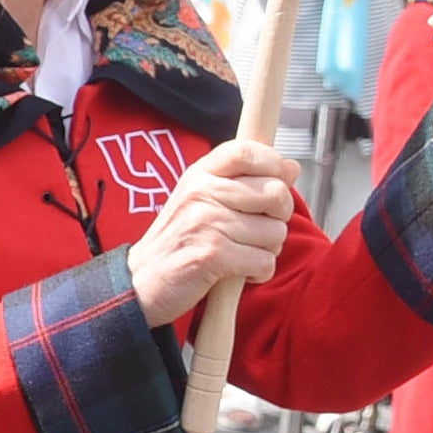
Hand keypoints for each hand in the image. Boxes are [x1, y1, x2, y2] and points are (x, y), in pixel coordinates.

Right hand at [128, 138, 293, 324]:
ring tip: (242, 253)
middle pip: (275, 192)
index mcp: (199, 175)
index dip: (273, 164)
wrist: (141, 282)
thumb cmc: (178, 241)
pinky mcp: (212, 255)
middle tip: (259, 230)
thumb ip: (246, 181)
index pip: (247, 150)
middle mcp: (202, 193)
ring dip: (268, 250)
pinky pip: (264, 261)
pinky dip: (258, 273)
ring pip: (275, 232)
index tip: (273, 183)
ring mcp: (206, 223)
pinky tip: (239, 271)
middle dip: (279, 217)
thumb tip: (292, 167)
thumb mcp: (202, 200)